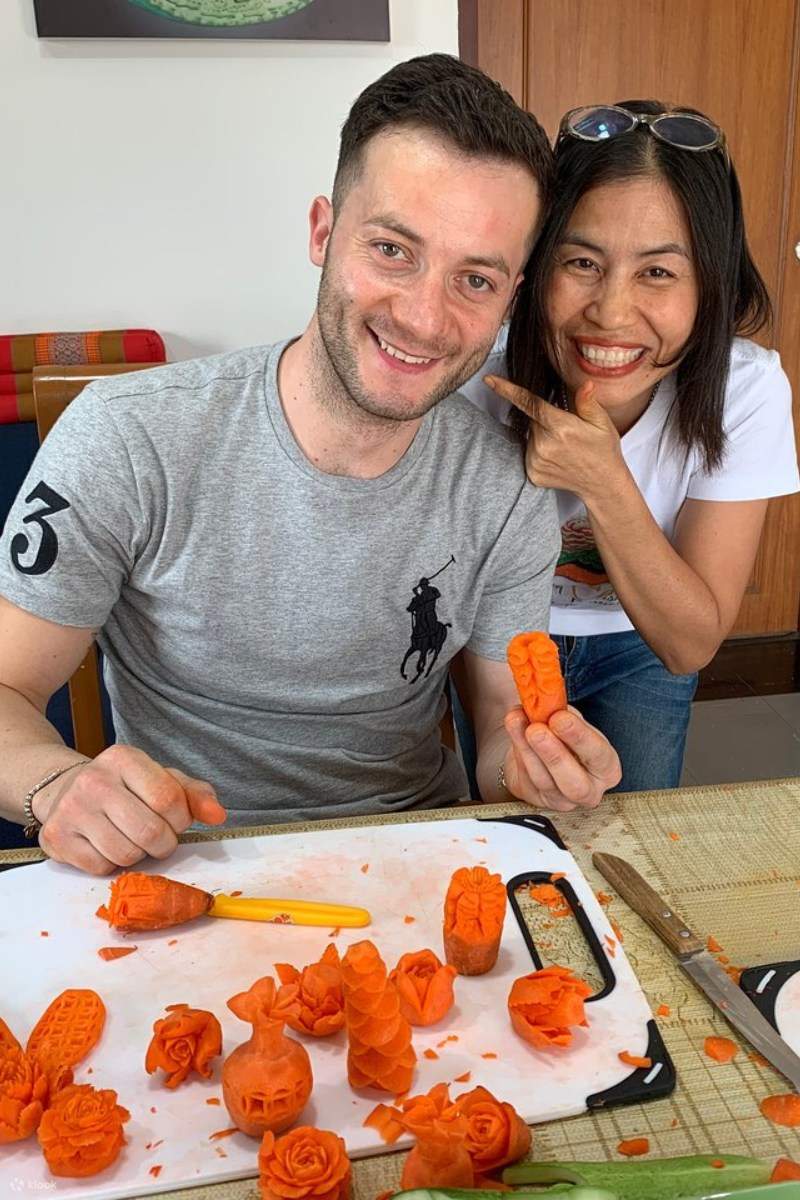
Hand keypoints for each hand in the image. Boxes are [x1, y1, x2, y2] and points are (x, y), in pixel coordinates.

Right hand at [36, 744, 225, 874]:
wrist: (63, 790)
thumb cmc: (123, 787)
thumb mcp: (159, 779)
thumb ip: (194, 794)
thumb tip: (217, 815)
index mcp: (124, 758)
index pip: (169, 799)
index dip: (181, 819)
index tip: (176, 820)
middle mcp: (94, 780)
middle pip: (150, 832)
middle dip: (164, 843)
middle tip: (158, 837)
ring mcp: (72, 809)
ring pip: (127, 854)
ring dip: (139, 855)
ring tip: (132, 838)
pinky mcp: (57, 837)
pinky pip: (102, 868)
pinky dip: (112, 864)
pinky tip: (106, 845)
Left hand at [484, 375, 625, 501]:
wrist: (602, 483)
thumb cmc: (603, 450)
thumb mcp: (602, 423)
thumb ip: (588, 403)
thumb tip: (585, 384)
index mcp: (561, 427)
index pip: (529, 403)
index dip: (508, 390)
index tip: (489, 380)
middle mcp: (544, 445)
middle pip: (532, 420)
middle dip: (545, 420)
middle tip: (566, 430)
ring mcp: (536, 461)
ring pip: (530, 437)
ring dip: (542, 436)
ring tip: (564, 447)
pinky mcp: (533, 473)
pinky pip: (529, 453)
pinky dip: (539, 451)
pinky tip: (558, 458)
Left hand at [502, 705, 620, 811]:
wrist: (539, 748)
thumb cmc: (563, 734)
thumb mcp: (569, 719)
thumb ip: (561, 711)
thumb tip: (547, 698)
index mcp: (606, 767)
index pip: (599, 756)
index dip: (579, 737)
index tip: (560, 717)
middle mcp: (588, 790)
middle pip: (574, 783)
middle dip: (553, 755)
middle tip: (537, 730)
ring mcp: (561, 799)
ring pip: (544, 781)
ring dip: (527, 749)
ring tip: (517, 722)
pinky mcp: (536, 799)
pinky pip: (525, 779)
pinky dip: (517, 751)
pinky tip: (514, 729)